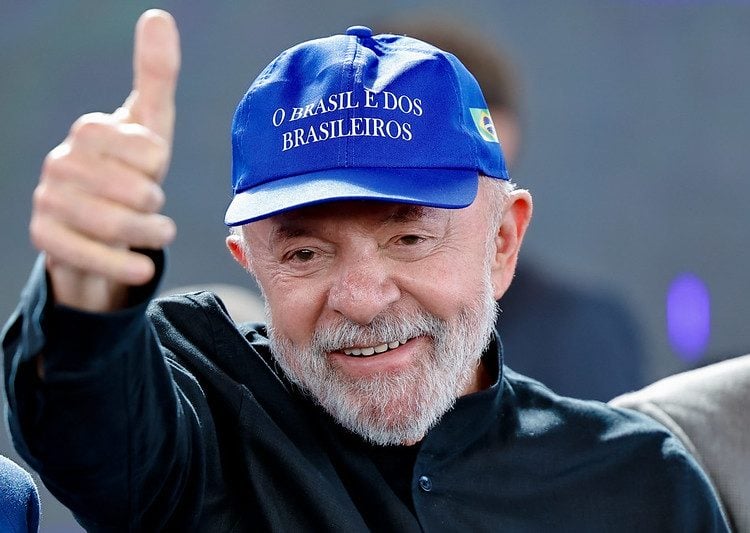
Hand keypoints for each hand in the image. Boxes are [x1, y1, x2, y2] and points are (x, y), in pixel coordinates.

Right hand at [29, 10, 180, 311]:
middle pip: (137, 192)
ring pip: (118, 225)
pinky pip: (90, 257)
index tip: (152, 167)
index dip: (160, 163)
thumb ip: (156, 76)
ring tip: (158, 233)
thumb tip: (158, 16)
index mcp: (88, 131)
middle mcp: (60, 162)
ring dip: (152, 235)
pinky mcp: (45, 239)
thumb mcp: (149, 126)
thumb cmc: (131, 169)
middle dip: (156, 204)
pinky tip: (143, 266)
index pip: (148, 150)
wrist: (99, 224)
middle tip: (151, 205)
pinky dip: (125, 266)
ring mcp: (49, 201)